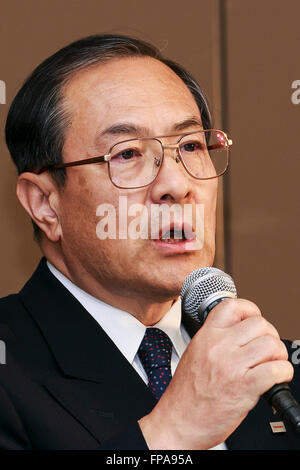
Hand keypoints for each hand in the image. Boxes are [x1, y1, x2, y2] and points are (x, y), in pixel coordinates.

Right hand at [138, 298, 293, 448]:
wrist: (178, 421)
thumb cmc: (186, 394)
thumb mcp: (194, 353)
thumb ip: (216, 340)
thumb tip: (241, 332)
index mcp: (206, 336)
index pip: (232, 306)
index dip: (250, 310)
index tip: (254, 319)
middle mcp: (219, 346)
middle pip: (259, 323)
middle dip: (269, 336)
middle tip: (266, 349)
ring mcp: (232, 366)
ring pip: (271, 344)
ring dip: (278, 355)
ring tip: (273, 364)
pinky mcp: (244, 387)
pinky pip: (276, 370)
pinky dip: (283, 373)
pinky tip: (277, 378)